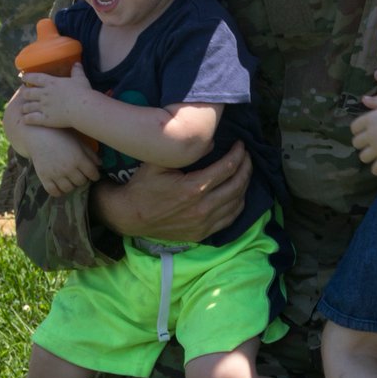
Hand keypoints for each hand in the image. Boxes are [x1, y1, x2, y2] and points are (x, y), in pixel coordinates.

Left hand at [21, 63, 92, 128]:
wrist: (82, 108)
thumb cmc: (83, 92)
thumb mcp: (80, 79)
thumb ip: (77, 71)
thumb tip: (77, 63)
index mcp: (51, 83)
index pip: (35, 78)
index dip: (27, 77)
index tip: (23, 77)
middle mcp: (44, 94)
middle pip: (28, 93)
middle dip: (24, 93)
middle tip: (24, 94)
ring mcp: (43, 107)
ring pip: (28, 106)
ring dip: (25, 107)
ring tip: (23, 108)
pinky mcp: (45, 118)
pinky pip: (31, 118)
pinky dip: (27, 118)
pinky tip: (25, 119)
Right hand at [30, 127, 100, 196]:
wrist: (37, 134)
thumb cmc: (60, 135)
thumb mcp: (78, 141)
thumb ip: (90, 153)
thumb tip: (100, 164)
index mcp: (79, 159)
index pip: (93, 174)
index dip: (95, 175)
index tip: (93, 174)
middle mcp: (68, 169)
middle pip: (81, 182)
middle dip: (83, 179)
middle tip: (80, 175)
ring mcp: (56, 174)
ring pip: (69, 189)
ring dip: (71, 185)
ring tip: (70, 179)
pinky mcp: (44, 177)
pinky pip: (54, 192)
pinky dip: (58, 191)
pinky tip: (60, 185)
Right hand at [91, 140, 251, 242]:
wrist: (130, 216)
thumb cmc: (143, 186)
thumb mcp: (158, 163)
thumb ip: (186, 152)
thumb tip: (213, 144)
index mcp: (193, 188)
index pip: (228, 168)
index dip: (238, 154)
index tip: (240, 145)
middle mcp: (202, 208)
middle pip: (237, 185)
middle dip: (246, 167)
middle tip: (246, 155)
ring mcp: (204, 223)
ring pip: (237, 202)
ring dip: (245, 184)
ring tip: (244, 171)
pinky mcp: (202, 233)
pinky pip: (230, 218)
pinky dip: (238, 204)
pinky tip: (238, 193)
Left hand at [351, 95, 376, 174]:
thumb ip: (376, 101)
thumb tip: (363, 99)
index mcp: (370, 119)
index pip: (354, 128)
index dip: (358, 130)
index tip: (365, 131)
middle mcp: (371, 134)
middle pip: (356, 143)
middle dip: (362, 143)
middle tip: (371, 143)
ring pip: (363, 157)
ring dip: (368, 156)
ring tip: (375, 154)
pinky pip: (376, 169)